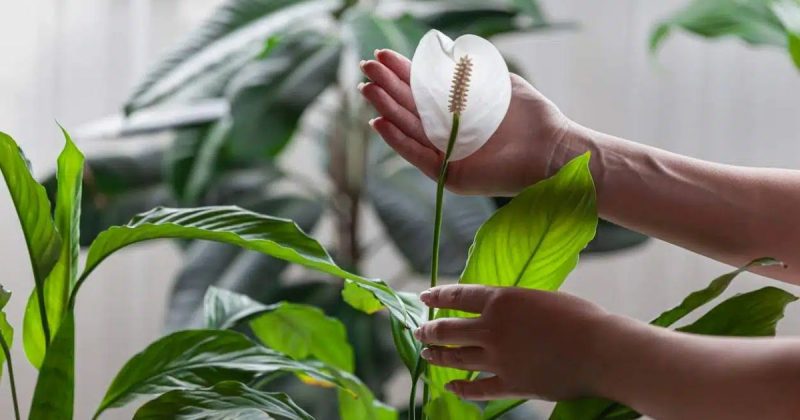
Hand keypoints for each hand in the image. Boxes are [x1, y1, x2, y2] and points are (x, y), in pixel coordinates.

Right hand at [359, 49, 571, 195]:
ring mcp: (448, 155)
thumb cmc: (532, 117)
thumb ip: (472, 71)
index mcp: (458, 110)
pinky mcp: (452, 175)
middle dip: (387, 87)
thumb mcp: (499, 84)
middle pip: (410, 108)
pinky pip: (419, 156)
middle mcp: (449, 132)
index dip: (402, 72)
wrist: (552, 149)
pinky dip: (398, 141)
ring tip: (367, 91)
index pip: (422, 89)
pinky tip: (379, 123)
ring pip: (409, 130)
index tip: (382, 55)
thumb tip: (444, 54)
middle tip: (365, 68)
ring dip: (386, 110)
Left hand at [414, 284, 610, 400]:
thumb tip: (497, 309)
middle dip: (429, 331)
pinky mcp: (510, 384)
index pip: (457, 296)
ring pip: (457, 358)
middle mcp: (492, 328)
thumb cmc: (579, 317)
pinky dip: (461, 387)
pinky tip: (450, 386)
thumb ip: (512, 304)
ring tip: (426, 353)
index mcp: (500, 300)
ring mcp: (498, 359)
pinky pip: (477, 388)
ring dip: (438, 355)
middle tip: (420, 332)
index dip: (437, 297)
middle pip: (448, 330)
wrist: (600, 350)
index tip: (424, 298)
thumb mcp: (539, 297)